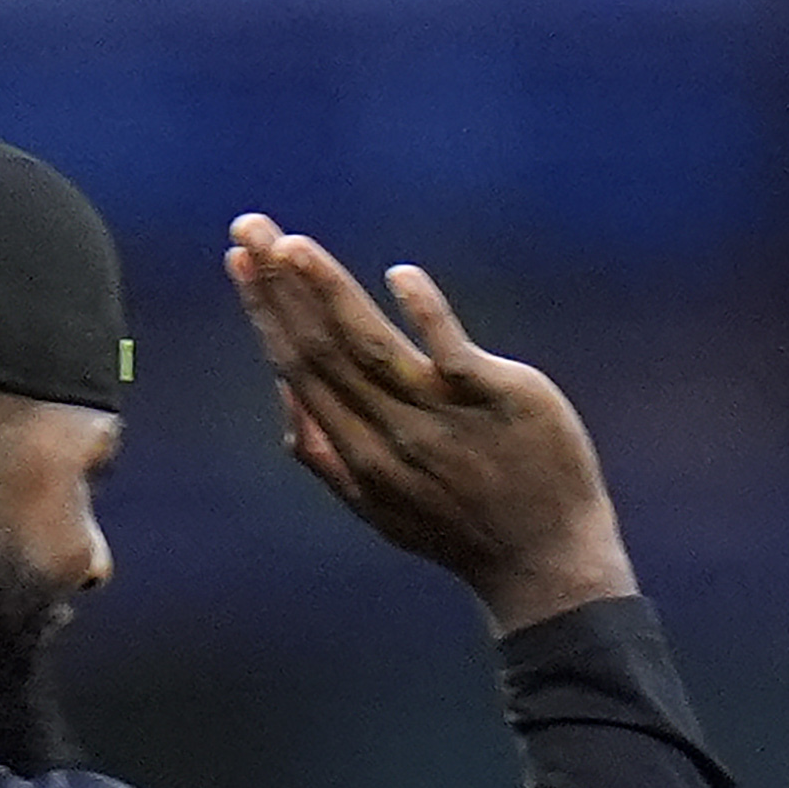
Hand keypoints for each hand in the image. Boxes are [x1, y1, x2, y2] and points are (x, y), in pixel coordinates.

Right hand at [224, 215, 637, 633]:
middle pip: (323, 350)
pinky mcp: (499, 399)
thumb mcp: (378, 508)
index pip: (299, 369)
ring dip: (330, 292)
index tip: (242, 260)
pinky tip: (400, 277)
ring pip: (373, 348)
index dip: (266, 312)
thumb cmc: (460, 528)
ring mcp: (444, 418)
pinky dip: (426, 314)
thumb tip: (284, 390)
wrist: (547, 562)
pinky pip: (453, 353)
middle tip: (248, 225)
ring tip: (294, 245)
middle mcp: (391, 435)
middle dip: (279, 287)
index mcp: (358, 456)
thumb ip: (324, 454)